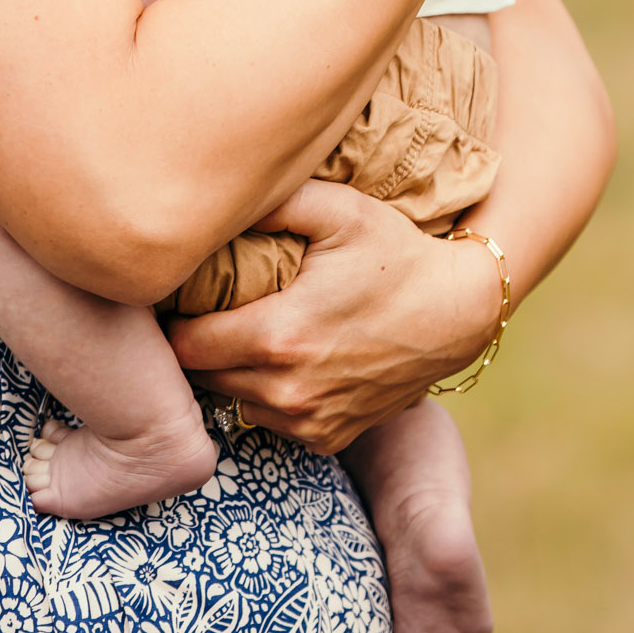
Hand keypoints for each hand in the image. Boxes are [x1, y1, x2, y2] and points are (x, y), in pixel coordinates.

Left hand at [166, 180, 503, 453]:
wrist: (458, 311)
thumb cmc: (395, 253)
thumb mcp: (338, 210)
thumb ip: (273, 201)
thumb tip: (213, 196)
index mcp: (279, 335)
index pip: (184, 346)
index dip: (174, 320)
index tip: (181, 296)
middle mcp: (288, 389)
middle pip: (201, 378)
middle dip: (198, 344)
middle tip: (208, 308)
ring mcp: (310, 420)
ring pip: (232, 401)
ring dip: (230, 371)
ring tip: (246, 330)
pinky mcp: (328, 437)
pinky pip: (270, 421)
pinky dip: (267, 394)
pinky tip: (286, 358)